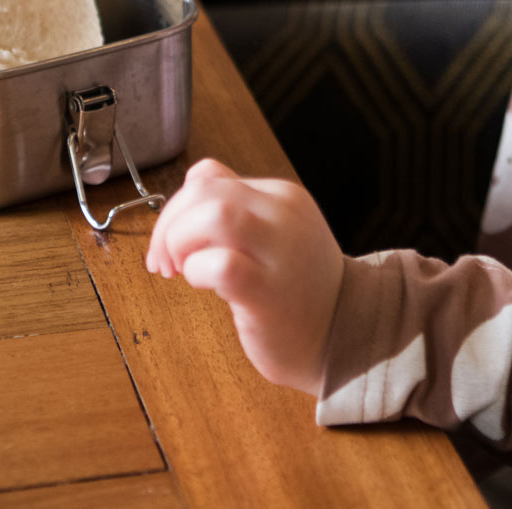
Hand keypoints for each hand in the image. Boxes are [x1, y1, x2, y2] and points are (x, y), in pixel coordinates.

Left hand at [145, 157, 345, 396]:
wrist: (346, 335)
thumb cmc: (298, 290)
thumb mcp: (274, 233)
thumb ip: (236, 207)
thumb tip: (191, 186)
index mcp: (282, 197)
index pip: (209, 176)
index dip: (176, 206)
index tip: (173, 241)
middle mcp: (284, 214)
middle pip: (204, 191)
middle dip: (168, 225)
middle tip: (165, 261)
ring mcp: (280, 251)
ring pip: (214, 214)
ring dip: (179, 242)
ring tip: (182, 270)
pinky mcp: (268, 291)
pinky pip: (220, 264)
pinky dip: (196, 272)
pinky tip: (203, 286)